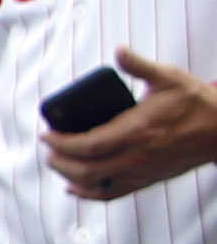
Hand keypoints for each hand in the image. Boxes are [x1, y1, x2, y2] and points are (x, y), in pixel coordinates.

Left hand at [47, 51, 216, 199]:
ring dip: (70, 176)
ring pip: (95, 184)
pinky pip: (112, 194)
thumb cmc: (195, 103)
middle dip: (59, 161)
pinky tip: (75, 187)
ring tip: (57, 163)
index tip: (47, 135)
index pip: (87, 144)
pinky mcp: (147, 179)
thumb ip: (139, 66)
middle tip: (48, 149)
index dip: (61, 143)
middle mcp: (136, 156)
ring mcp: (141, 171)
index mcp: (136, 131)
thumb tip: (119, 50)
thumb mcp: (169, 78)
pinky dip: (89, 193)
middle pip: (84, 168)